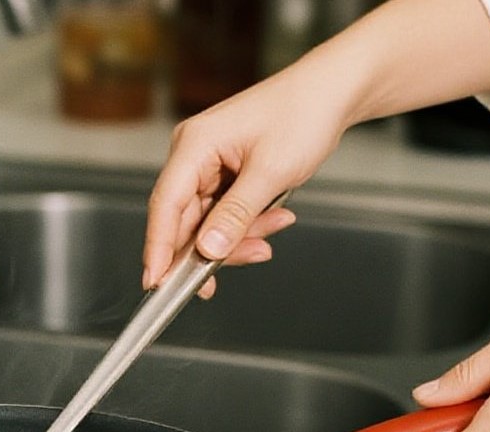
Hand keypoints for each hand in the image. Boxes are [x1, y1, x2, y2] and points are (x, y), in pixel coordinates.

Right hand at [141, 67, 347, 291]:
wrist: (332, 91)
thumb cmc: (304, 112)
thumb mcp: (270, 172)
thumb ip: (235, 216)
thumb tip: (207, 250)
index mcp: (195, 145)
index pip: (165, 206)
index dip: (158, 248)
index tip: (157, 283)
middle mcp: (194, 154)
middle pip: (185, 220)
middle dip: (215, 246)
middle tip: (242, 262)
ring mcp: (208, 165)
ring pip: (208, 222)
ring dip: (240, 234)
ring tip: (275, 224)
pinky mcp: (224, 174)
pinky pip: (224, 213)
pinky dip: (248, 223)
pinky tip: (273, 215)